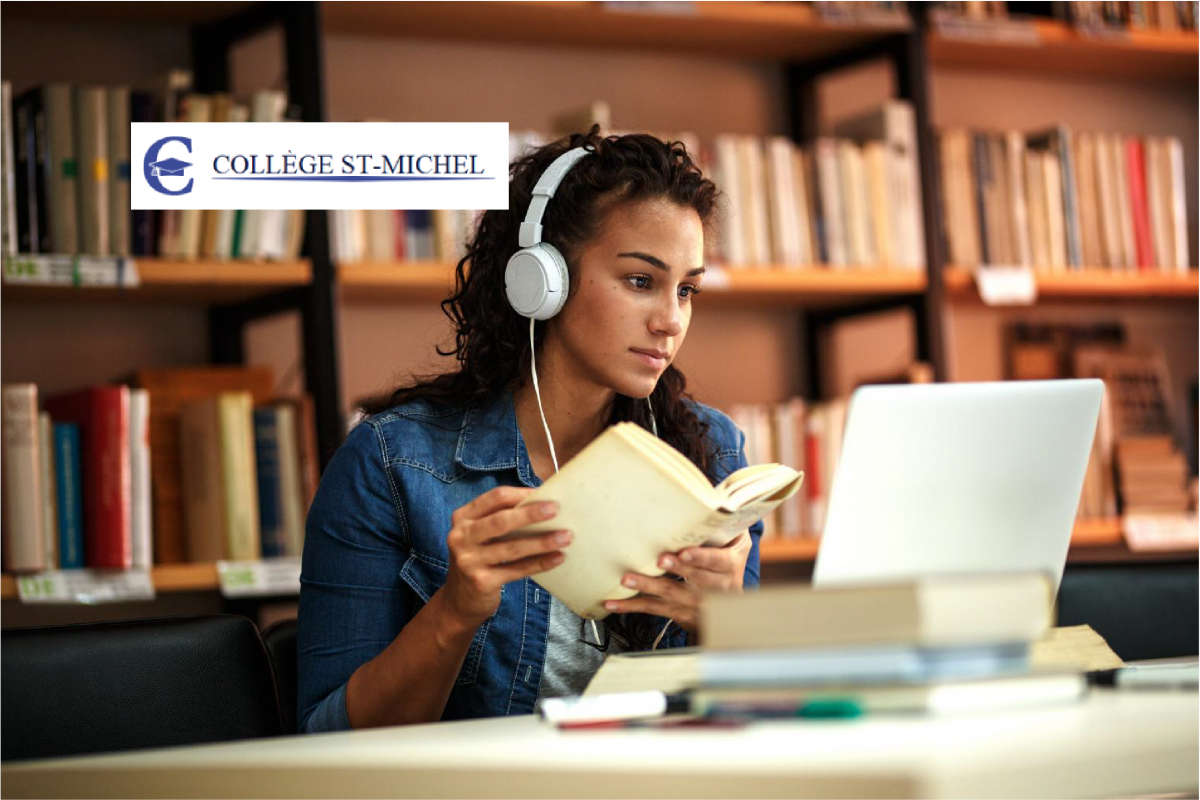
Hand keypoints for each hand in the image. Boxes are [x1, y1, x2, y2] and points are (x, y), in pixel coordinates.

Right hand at [441, 486, 570, 626]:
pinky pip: (517, 570)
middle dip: (531, 514)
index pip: (495, 498)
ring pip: (512, 547)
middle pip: (501, 521)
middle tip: (556, 509)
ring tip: (566, 536)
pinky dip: (539, 563)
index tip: (545, 493)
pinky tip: (557, 558)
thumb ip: (501, 519)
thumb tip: (543, 504)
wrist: (459, 600)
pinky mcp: (481, 582)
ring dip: (542, 541)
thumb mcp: (480, 535)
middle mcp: (461, 537)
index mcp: (463, 517)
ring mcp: (469, 561)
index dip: (521, 494)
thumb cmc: (479, 558)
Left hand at [602, 531, 751, 633]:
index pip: (717, 561)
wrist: (731, 610)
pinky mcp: (679, 613)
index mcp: (729, 566)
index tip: (684, 552)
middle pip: (694, 579)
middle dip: (676, 569)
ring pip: (671, 594)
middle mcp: (716, 587)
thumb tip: (714, 499)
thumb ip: (728, 525)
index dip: (701, 558)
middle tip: (658, 560)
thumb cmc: (727, 565)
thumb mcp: (737, 546)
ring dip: (648, 586)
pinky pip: (654, 609)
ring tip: (627, 579)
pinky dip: (632, 607)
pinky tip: (613, 604)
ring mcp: (697, 603)